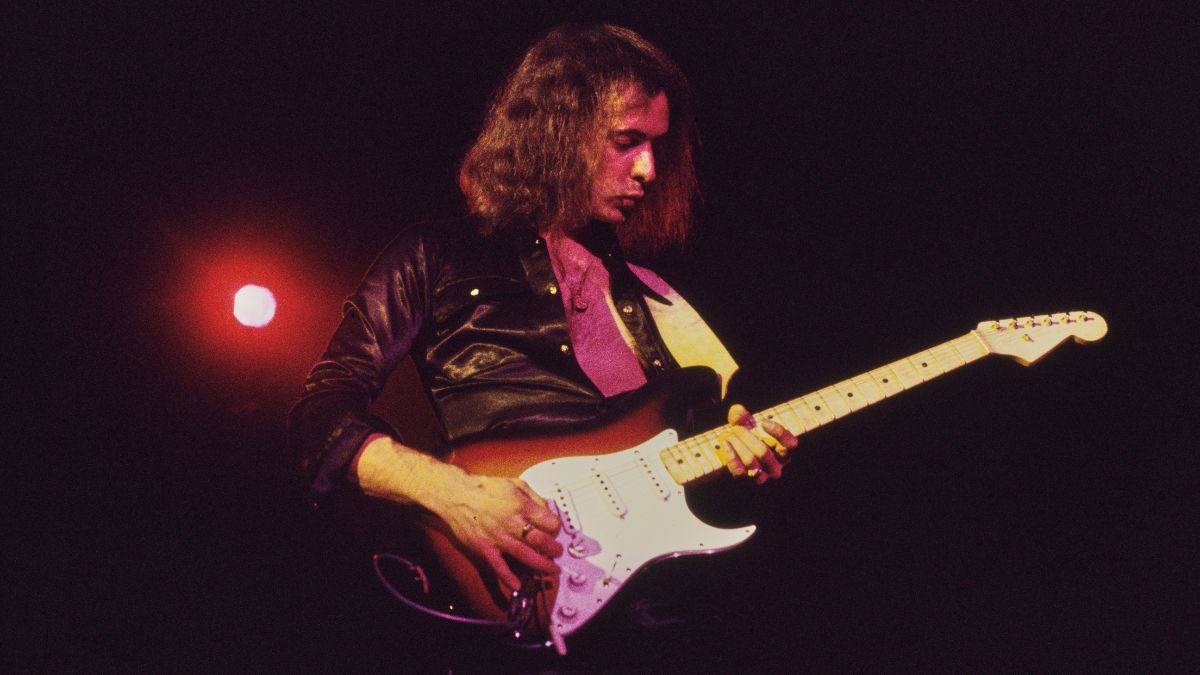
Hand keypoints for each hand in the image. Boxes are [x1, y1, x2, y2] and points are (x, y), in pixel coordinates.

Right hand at [429, 469, 563, 593]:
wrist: (457, 495)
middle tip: (557, 552)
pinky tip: (517, 585)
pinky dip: (508, 578)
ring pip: (525, 555)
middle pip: (541, 541)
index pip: (549, 522)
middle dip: (554, 549)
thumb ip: (534, 497)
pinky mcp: (485, 548)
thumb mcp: (515, 484)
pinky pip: (498, 567)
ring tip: (551, 570)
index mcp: (522, 506)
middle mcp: (512, 523)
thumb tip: (547, 510)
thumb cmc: (485, 489)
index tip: (555, 531)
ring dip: (542, 565)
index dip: (556, 528)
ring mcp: (498, 538)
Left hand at [715, 404, 797, 483]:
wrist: (734, 455)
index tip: (763, 422)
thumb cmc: (746, 437)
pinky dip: (731, 456)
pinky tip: (725, 444)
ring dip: (737, 445)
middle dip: (746, 436)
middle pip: (763, 452)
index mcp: (784, 451)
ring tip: (728, 434)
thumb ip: (741, 416)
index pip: (790, 445)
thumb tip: (737, 411)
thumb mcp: (746, 424)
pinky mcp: (747, 481)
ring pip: (750, 461)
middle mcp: (777, 467)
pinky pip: (740, 471)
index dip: (778, 433)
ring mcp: (763, 476)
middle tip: (736, 428)